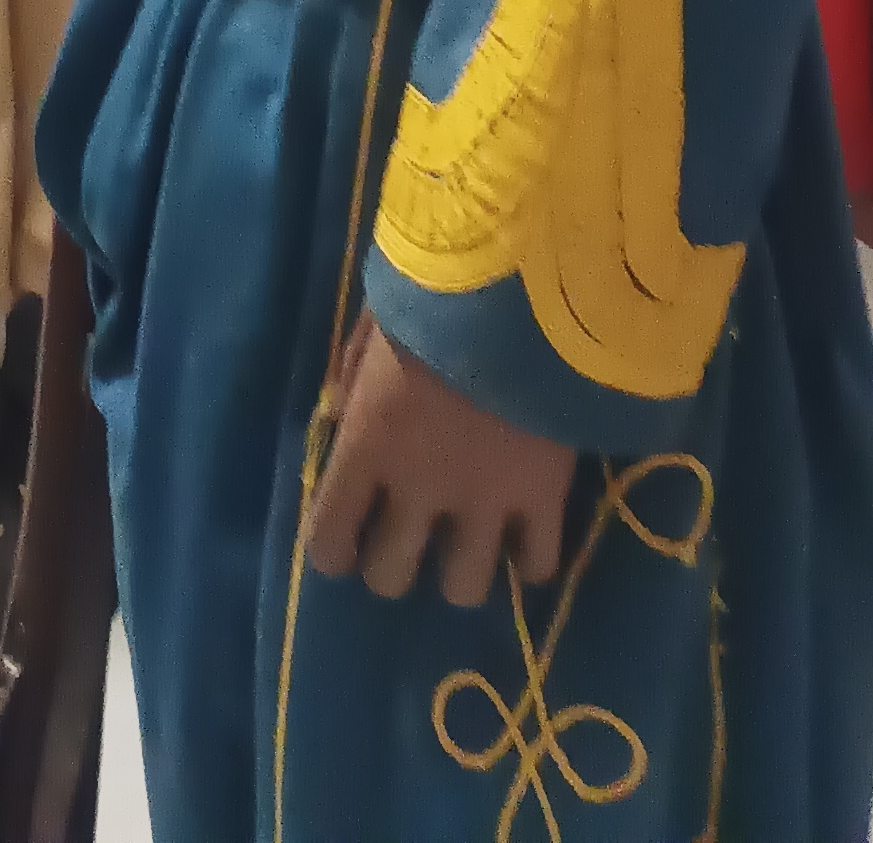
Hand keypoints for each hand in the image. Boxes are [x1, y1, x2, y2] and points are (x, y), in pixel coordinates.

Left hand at [304, 316, 574, 607]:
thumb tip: (338, 420)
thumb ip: (352, 379)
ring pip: (463, 589)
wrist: (525, 283)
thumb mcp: (375, 323)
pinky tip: (525, 535)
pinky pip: (537, 566)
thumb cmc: (436, 290)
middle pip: (390, 577)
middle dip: (392, 565)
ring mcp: (485, 501)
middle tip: (406, 538)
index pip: (328, 539)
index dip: (332, 548)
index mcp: (367, 444)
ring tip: (468, 543)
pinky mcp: (545, 498)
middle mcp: (419, 487)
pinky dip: (530, 558)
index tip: (344, 536)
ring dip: (460, 571)